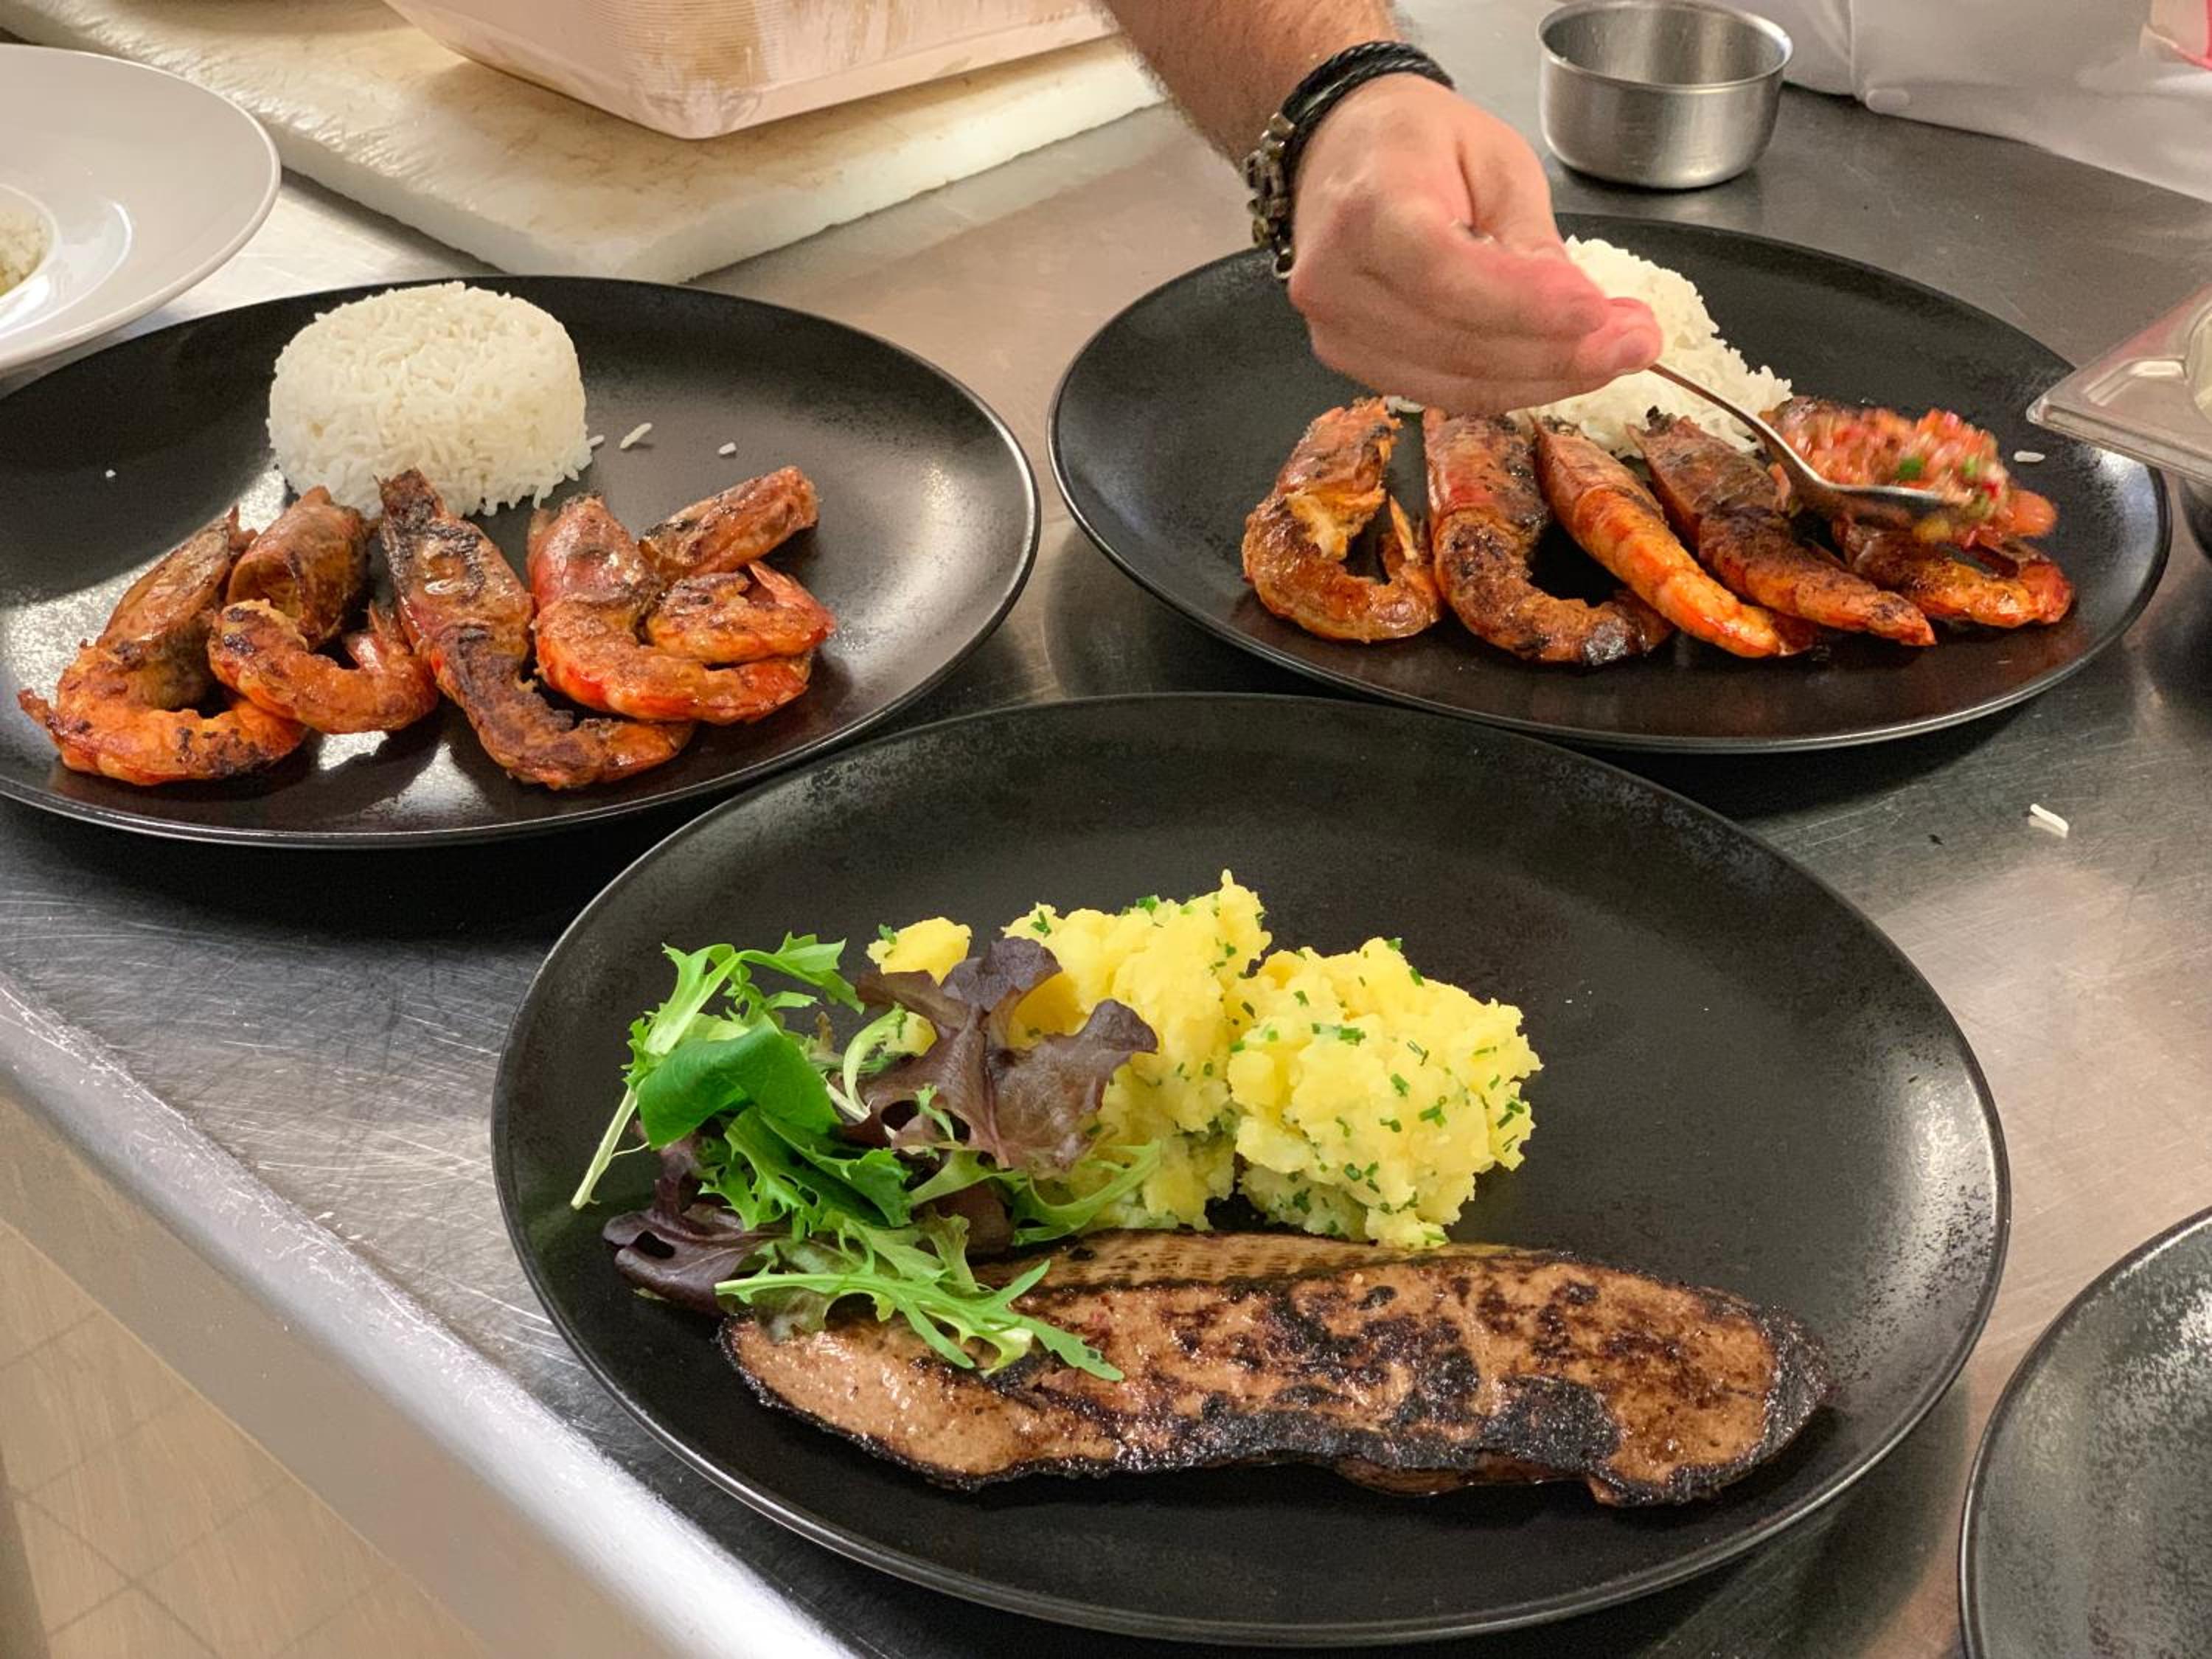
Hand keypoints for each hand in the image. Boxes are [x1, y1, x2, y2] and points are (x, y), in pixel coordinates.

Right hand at [1285, 75, 1660, 413]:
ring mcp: (1333, 331)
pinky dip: (1511, 387)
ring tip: (1616, 355)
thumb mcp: (1494, 160)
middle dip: (1559, 353)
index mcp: (1368, 205)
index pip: (1446, 275)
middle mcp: (1335, 279)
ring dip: (1546, 379)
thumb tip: (1586, 319)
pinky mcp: (1349, 362)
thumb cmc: (1419, 143)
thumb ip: (1531, 241)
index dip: (1525, 304)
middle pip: (1457, 344)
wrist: (1341, 152)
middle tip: (1639, 343)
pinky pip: (1443, 392)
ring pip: (1456, 384)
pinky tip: (1561, 365)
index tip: (1599, 312)